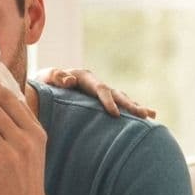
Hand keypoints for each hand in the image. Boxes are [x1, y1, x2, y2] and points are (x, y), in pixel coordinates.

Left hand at [36, 67, 155, 119]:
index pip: (100, 89)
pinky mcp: (102, 100)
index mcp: (85, 78)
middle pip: (116, 94)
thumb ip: (56, 77)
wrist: (45, 83)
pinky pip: (119, 105)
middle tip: (143, 114)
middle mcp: (96, 83)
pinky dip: (131, 110)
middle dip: (130, 105)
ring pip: (122, 99)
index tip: (115, 114)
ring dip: (135, 107)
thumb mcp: (46, 78)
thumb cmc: (44, 82)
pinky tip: (147, 118)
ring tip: (151, 115)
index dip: (108, 101)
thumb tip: (68, 80)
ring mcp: (101, 92)